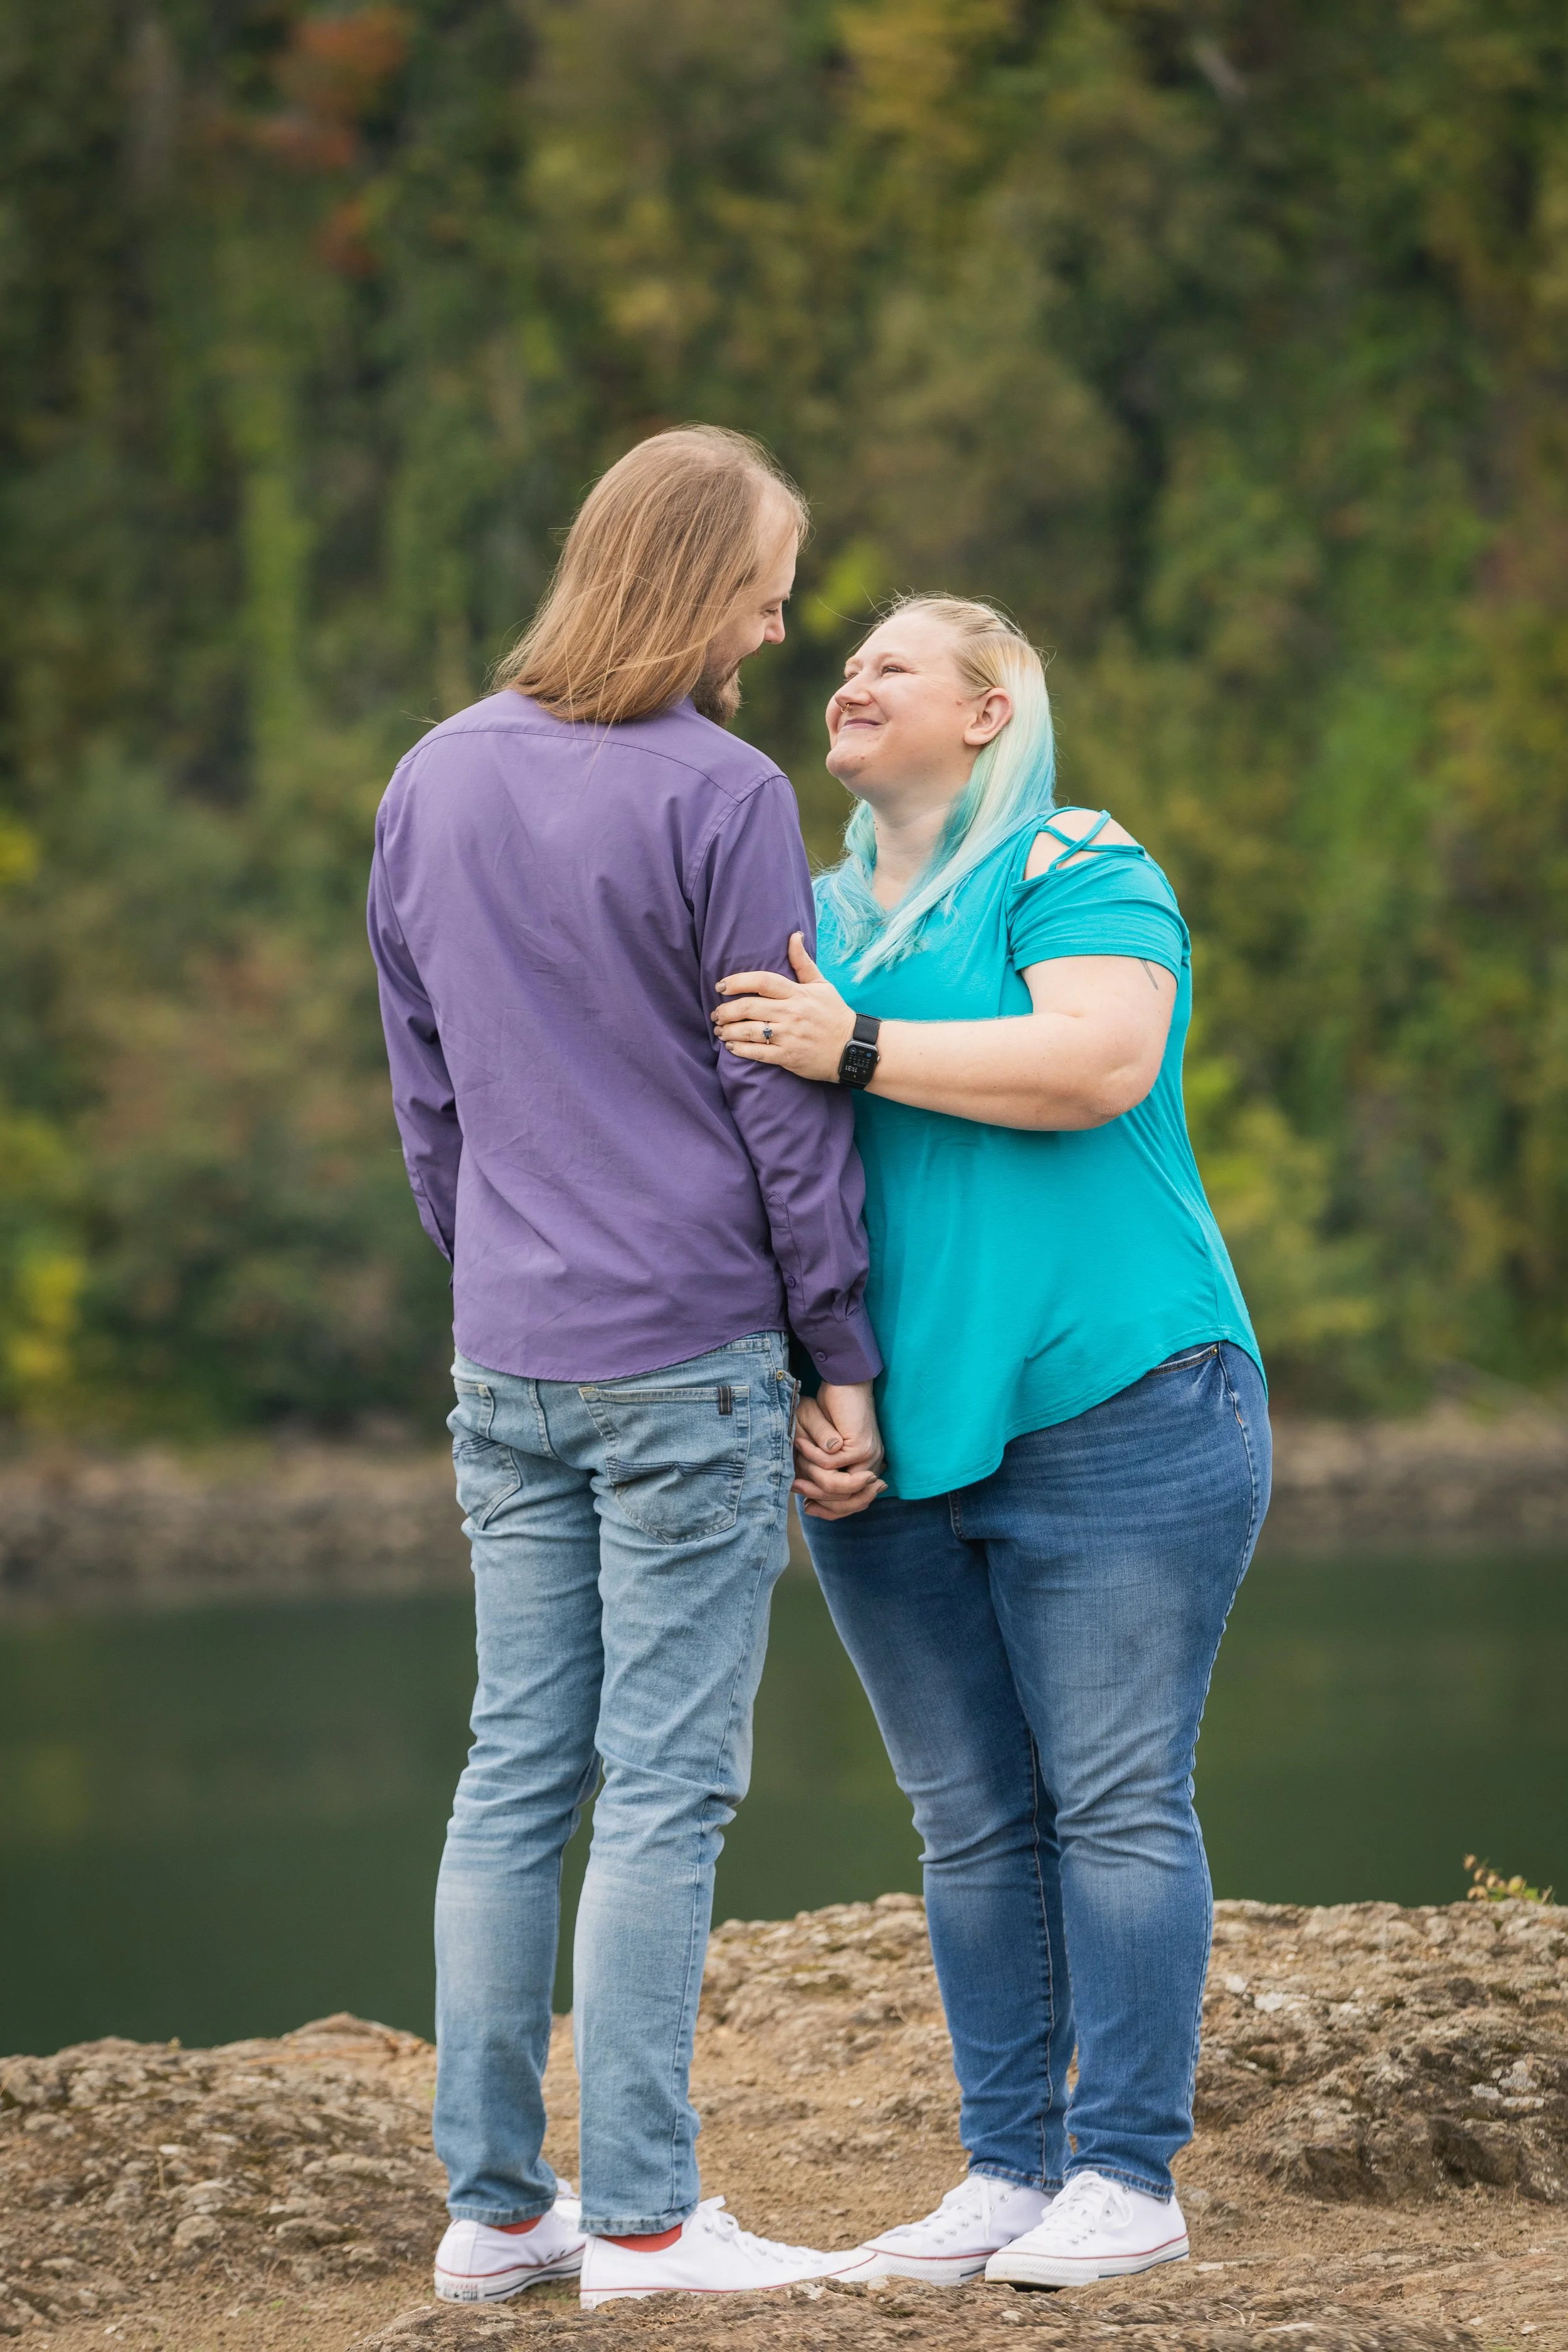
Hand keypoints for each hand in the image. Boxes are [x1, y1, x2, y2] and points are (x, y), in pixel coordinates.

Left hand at [713, 934, 856, 1081]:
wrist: (852, 1048)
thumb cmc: (834, 1014)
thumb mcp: (821, 984)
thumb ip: (802, 962)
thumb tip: (794, 935)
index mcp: (797, 993)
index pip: (763, 981)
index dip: (738, 981)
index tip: (721, 986)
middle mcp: (791, 1013)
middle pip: (750, 1007)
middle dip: (726, 1010)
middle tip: (716, 1013)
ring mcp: (789, 1036)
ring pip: (749, 1031)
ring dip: (728, 1030)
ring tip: (720, 1030)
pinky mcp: (788, 1057)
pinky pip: (757, 1053)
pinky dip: (740, 1049)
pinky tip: (731, 1046)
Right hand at [792, 1380, 886, 1519]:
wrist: (844, 1382)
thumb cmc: (830, 1411)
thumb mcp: (818, 1448)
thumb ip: (820, 1473)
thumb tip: (811, 1505)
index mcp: (863, 1470)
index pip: (850, 1505)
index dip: (828, 1511)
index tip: (805, 1506)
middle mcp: (870, 1467)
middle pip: (846, 1502)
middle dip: (817, 1497)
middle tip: (796, 1488)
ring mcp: (868, 1458)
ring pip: (838, 1486)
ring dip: (812, 1475)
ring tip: (797, 1467)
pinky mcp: (861, 1447)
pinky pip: (831, 1464)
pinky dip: (813, 1456)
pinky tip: (802, 1444)